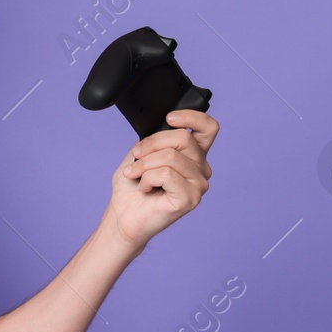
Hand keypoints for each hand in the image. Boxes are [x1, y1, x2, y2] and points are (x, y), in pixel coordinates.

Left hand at [101, 110, 217, 251]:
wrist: (123, 214)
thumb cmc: (132, 186)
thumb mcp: (142, 153)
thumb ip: (157, 139)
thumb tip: (164, 126)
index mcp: (193, 155)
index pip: (208, 128)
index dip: (192, 117)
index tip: (170, 118)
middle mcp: (201, 168)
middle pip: (184, 138)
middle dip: (151, 144)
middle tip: (136, 157)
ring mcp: (198, 185)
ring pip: (171, 157)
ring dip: (144, 164)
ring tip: (135, 175)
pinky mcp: (190, 199)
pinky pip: (166, 174)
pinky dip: (147, 178)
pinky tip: (145, 188)